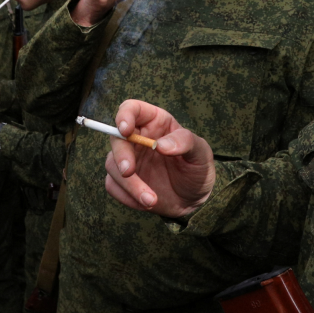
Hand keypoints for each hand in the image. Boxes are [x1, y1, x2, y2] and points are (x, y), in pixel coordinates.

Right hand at [104, 99, 215, 217]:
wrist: (194, 201)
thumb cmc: (198, 169)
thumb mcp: (201, 153)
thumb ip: (185, 142)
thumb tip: (160, 145)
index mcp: (155, 122)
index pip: (132, 109)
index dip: (124, 115)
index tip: (126, 130)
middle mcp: (137, 138)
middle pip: (116, 138)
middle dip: (120, 155)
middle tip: (129, 172)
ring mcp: (129, 159)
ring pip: (112, 165)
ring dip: (128, 184)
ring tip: (151, 200)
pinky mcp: (123, 181)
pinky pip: (112, 186)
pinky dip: (126, 196)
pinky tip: (145, 203)